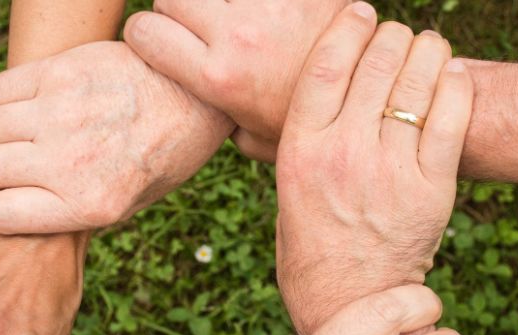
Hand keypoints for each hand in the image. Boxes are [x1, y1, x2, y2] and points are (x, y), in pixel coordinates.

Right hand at [0, 41, 233, 233]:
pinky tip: (26, 107)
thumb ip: (72, 213)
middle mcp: (70, 162)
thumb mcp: (129, 205)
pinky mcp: (60, 72)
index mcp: (89, 205)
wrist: (196, 97)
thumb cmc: (163, 156)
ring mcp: (62, 114)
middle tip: (9, 167)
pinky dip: (0, 102)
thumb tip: (15, 213)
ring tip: (22, 135)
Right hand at [124, 0, 352, 160]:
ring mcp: (271, 5)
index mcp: (218, 78)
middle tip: (198, 26)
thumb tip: (197, 115)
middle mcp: (238, 36)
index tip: (160, 41)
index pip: (144, 32)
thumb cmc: (308, 122)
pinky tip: (269, 13)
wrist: (373, 100)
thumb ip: (218, 122)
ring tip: (235, 18)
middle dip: (177, 9)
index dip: (146, 35)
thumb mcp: (253, 138)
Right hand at [274, 5, 472, 334]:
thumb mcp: (284, 190)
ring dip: (426, 52)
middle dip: (391, 36)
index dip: (348, 26)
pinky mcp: (431, 189)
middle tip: (396, 37)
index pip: (327, 64)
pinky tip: (451, 75)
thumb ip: (289, 143)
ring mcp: (390, 171)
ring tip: (426, 49)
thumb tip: (293, 98)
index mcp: (300, 151)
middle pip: (376, 62)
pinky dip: (455, 85)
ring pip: (417, 81)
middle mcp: (343, 154)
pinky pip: (452, 116)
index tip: (360, 12)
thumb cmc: (309, 245)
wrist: (347, 301)